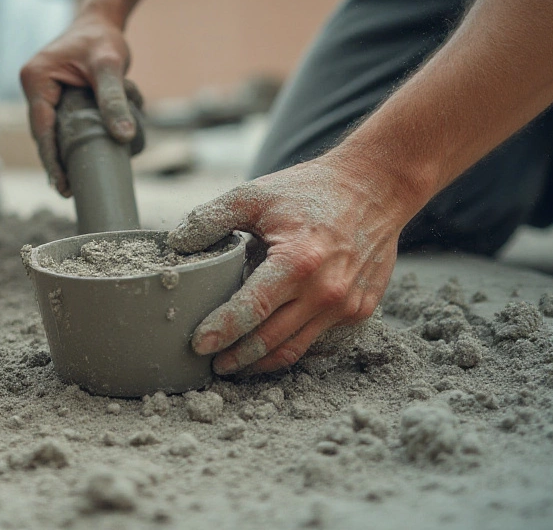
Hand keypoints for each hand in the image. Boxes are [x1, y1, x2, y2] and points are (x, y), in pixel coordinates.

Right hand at [20, 12, 137, 196]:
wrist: (102, 20)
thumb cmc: (102, 38)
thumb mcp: (110, 67)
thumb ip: (115, 99)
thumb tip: (125, 137)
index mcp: (36, 78)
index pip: (41, 127)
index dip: (51, 158)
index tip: (61, 184)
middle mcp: (35, 87)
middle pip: (43, 133)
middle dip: (56, 161)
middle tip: (69, 191)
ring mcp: (43, 92)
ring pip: (53, 131)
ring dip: (66, 151)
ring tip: (74, 182)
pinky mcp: (55, 96)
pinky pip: (62, 124)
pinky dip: (73, 138)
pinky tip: (81, 159)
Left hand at [167, 156, 415, 373]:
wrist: (375, 188)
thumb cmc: (311, 191)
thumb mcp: (255, 194)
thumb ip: (211, 218)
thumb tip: (177, 242)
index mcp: (298, 261)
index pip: (252, 308)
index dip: (222, 330)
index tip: (197, 345)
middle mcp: (326, 290)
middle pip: (270, 340)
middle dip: (236, 358)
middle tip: (209, 363)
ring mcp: (346, 305)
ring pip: (293, 349)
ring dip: (259, 362)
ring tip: (232, 364)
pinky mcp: (359, 311)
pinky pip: (316, 340)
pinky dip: (288, 346)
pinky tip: (266, 345)